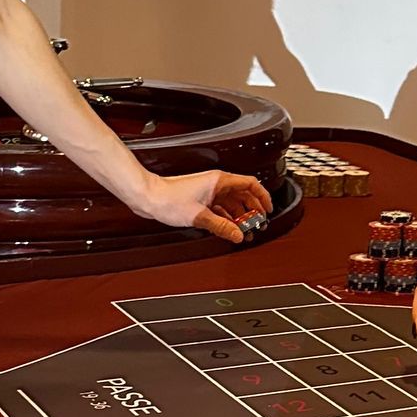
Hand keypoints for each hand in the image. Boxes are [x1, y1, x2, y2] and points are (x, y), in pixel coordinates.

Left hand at [139, 169, 272, 247]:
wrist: (148, 197)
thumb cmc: (168, 198)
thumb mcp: (199, 216)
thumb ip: (222, 227)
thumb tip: (238, 235)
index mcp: (220, 181)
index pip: (251, 184)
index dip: (263, 196)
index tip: (268, 210)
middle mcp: (216, 184)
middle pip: (243, 196)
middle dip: (252, 210)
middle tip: (257, 225)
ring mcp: (208, 192)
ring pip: (232, 204)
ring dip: (239, 217)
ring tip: (244, 231)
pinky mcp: (201, 200)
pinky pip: (221, 209)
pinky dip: (227, 219)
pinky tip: (229, 229)